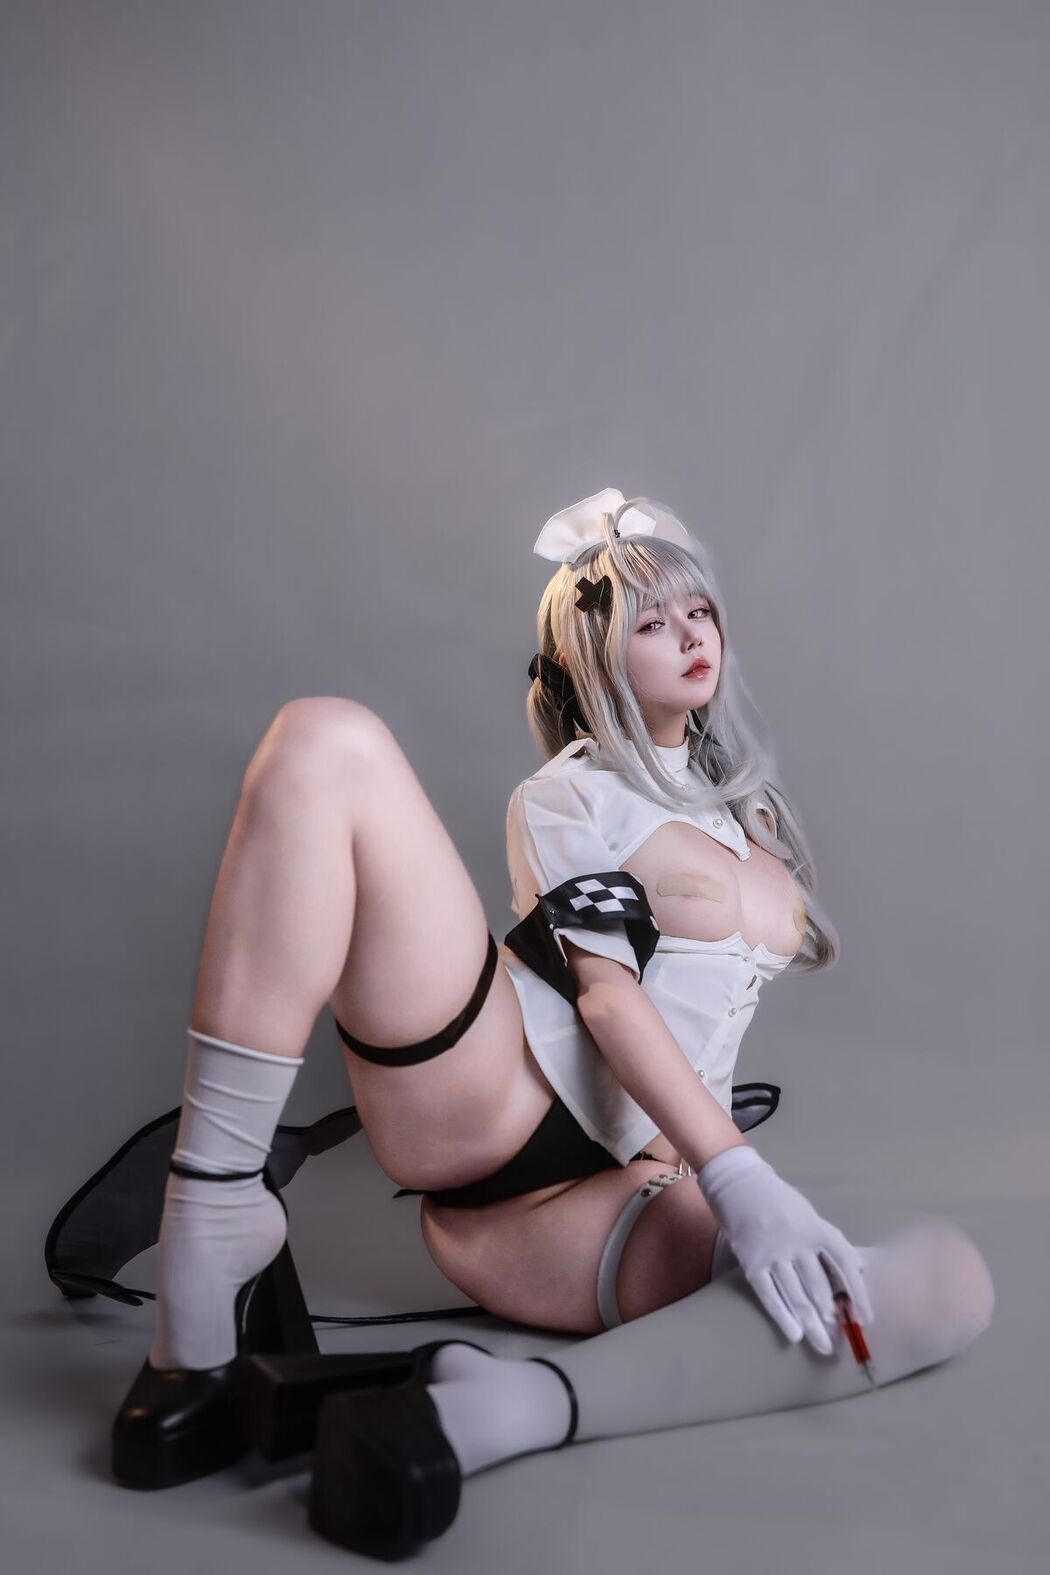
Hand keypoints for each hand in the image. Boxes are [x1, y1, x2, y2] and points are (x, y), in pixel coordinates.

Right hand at [697, 1144, 873, 1353]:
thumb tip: (860, 1267)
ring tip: (823, 1345)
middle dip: (831, 1317)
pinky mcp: (751, 1261)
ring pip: (796, 1294)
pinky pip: (769, 1293)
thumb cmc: (778, 1200)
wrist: (738, 1183)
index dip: (858, 1293)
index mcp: (816, 1228)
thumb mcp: (810, 1215)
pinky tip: (794, 1334)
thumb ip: (831, 1242)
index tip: (866, 1318)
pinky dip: (782, 1316)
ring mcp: (773, 1252)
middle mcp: (798, 1242)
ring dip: (811, 1323)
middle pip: (819, 1286)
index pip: (844, 1264)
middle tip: (841, 1341)